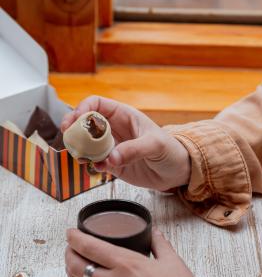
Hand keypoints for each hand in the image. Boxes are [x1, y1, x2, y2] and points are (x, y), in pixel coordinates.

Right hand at [61, 96, 190, 190]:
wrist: (177, 171)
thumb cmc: (171, 150)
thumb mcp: (156, 145)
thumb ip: (134, 150)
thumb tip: (111, 158)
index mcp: (124, 115)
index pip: (96, 104)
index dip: (83, 109)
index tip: (76, 120)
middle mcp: (114, 130)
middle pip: (85, 124)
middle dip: (74, 128)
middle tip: (68, 137)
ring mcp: (112, 147)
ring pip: (87, 144)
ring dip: (80, 149)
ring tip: (81, 156)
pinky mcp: (113, 164)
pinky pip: (96, 162)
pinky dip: (92, 164)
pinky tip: (99, 168)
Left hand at [65, 228, 203, 276]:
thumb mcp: (172, 260)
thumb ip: (159, 243)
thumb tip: (153, 232)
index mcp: (127, 264)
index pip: (91, 247)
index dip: (75, 238)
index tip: (70, 233)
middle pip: (78, 267)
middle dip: (69, 255)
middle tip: (70, 248)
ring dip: (72, 275)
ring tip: (73, 268)